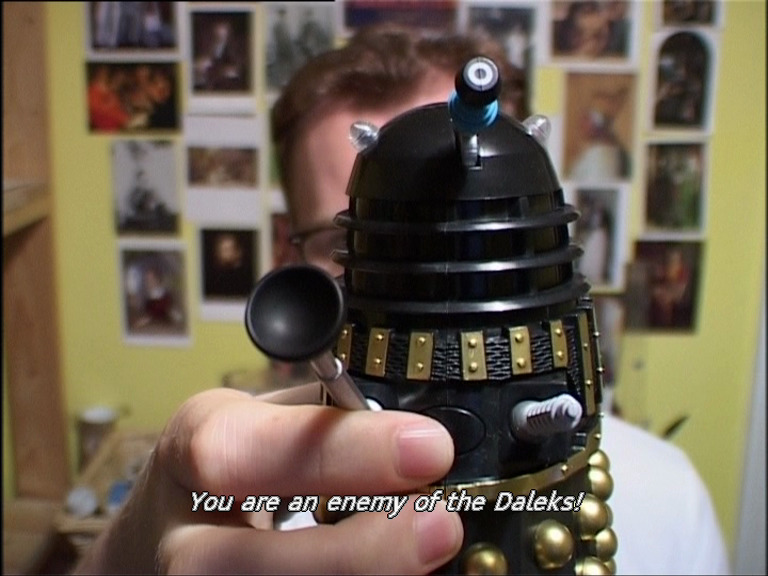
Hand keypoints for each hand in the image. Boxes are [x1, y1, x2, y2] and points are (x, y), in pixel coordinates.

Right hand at [74, 384, 461, 573]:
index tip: (426, 447)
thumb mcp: (264, 419)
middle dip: (359, 551)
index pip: (244, 451)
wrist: (169, 531)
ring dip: (367, 575)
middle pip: (246, 565)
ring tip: (429, 546)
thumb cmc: (232, 466)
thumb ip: (325, 422)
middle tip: (439, 523)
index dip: (338, 453)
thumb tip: (414, 432)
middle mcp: (183, 537)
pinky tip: (402, 570)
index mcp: (195, 449)